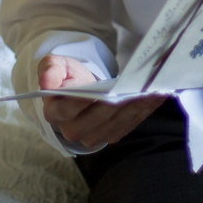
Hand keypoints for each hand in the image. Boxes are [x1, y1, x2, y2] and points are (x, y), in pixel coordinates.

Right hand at [38, 54, 164, 148]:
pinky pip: (130, 123)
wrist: (78, 93)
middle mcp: (73, 130)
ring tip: (151, 87)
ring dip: (136, 105)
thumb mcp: (54, 66)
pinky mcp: (112, 135)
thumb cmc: (67, 77)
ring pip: (118, 121)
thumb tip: (47, 83)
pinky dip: (143, 109)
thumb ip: (49, 70)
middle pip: (100, 115)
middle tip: (136, 85)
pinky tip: (155, 95)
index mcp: (55, 113)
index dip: (86, 99)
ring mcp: (94, 136)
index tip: (104, 89)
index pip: (69, 108)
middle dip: (118, 101)